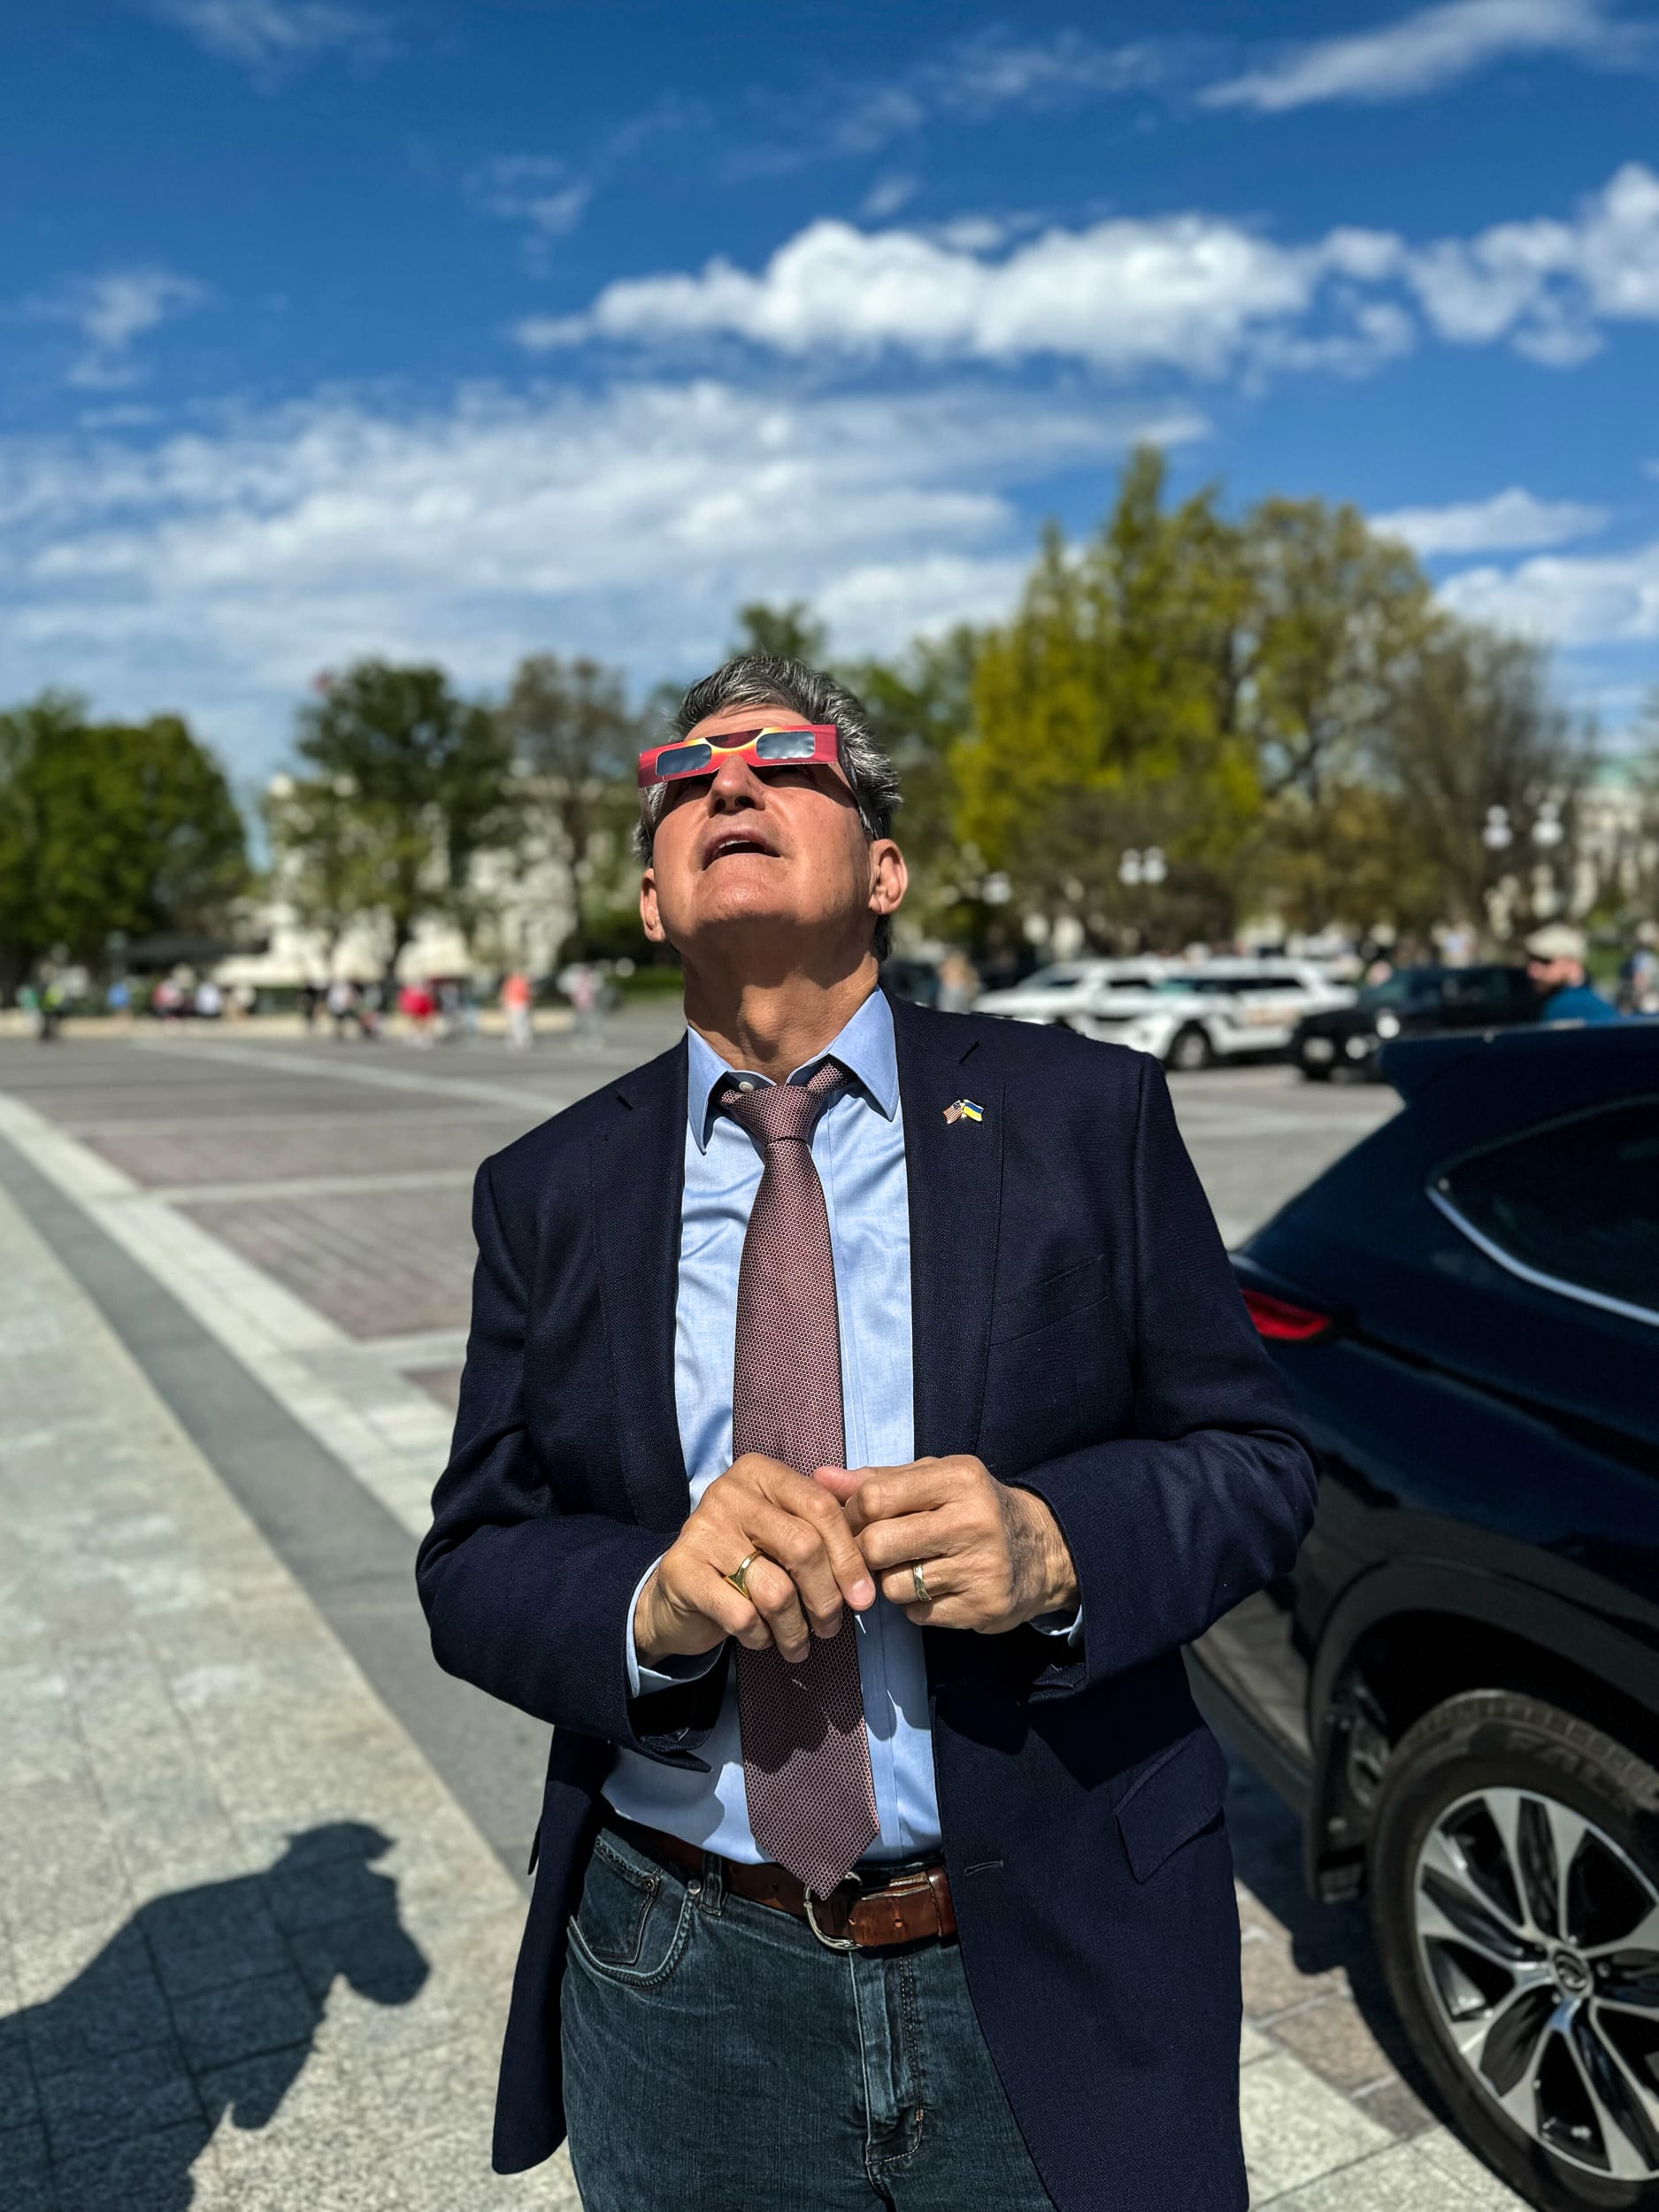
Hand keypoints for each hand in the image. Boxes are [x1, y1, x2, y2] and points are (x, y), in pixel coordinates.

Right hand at [634, 1454, 875, 1670]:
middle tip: (831, 1628)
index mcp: (761, 1473)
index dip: (849, 1557)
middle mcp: (729, 1492)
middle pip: (803, 1547)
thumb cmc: (747, 1561)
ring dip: (796, 1629)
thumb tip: (873, 1563)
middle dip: (826, 1598)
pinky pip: (743, 1615)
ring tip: (798, 1645)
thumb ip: (825, 1532)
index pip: (821, 1507)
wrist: (677, 1593)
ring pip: (776, 1590)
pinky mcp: (682, 1570)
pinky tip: (761, 1638)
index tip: (863, 1598)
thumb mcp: (784, 1533)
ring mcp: (702, 1529)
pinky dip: (761, 1636)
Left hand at [821, 1455, 1077, 1632]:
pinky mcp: (983, 1609)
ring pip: (892, 1586)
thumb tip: (820, 1477)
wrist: (1043, 1551)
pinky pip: (917, 1615)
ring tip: (909, 1568)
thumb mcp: (935, 1479)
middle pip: (877, 1545)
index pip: (875, 1497)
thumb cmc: (973, 1507)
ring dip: (888, 1582)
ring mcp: (981, 1569)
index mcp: (958, 1479)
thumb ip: (878, 1479)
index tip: (855, 1521)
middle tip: (872, 1552)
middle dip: (863, 1552)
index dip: (851, 1514)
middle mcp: (973, 1522)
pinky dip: (914, 1605)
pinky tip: (934, 1588)